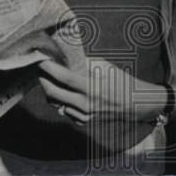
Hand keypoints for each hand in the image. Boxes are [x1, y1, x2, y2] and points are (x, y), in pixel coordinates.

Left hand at [38, 57, 164, 125]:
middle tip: (39, 67)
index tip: (39, 58)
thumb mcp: (105, 67)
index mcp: (92, 88)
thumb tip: (64, 53)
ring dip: (48, 89)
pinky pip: (63, 110)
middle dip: (42, 78)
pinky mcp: (83, 121)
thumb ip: (84, 62)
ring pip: (55, 103)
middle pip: (52, 92)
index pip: (63, 77)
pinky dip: (59, 100)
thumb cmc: (121, 82)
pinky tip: (61, 90)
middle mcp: (85, 104)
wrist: (135, 104)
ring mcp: (84, 115)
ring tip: (47, 77)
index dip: (48, 67)